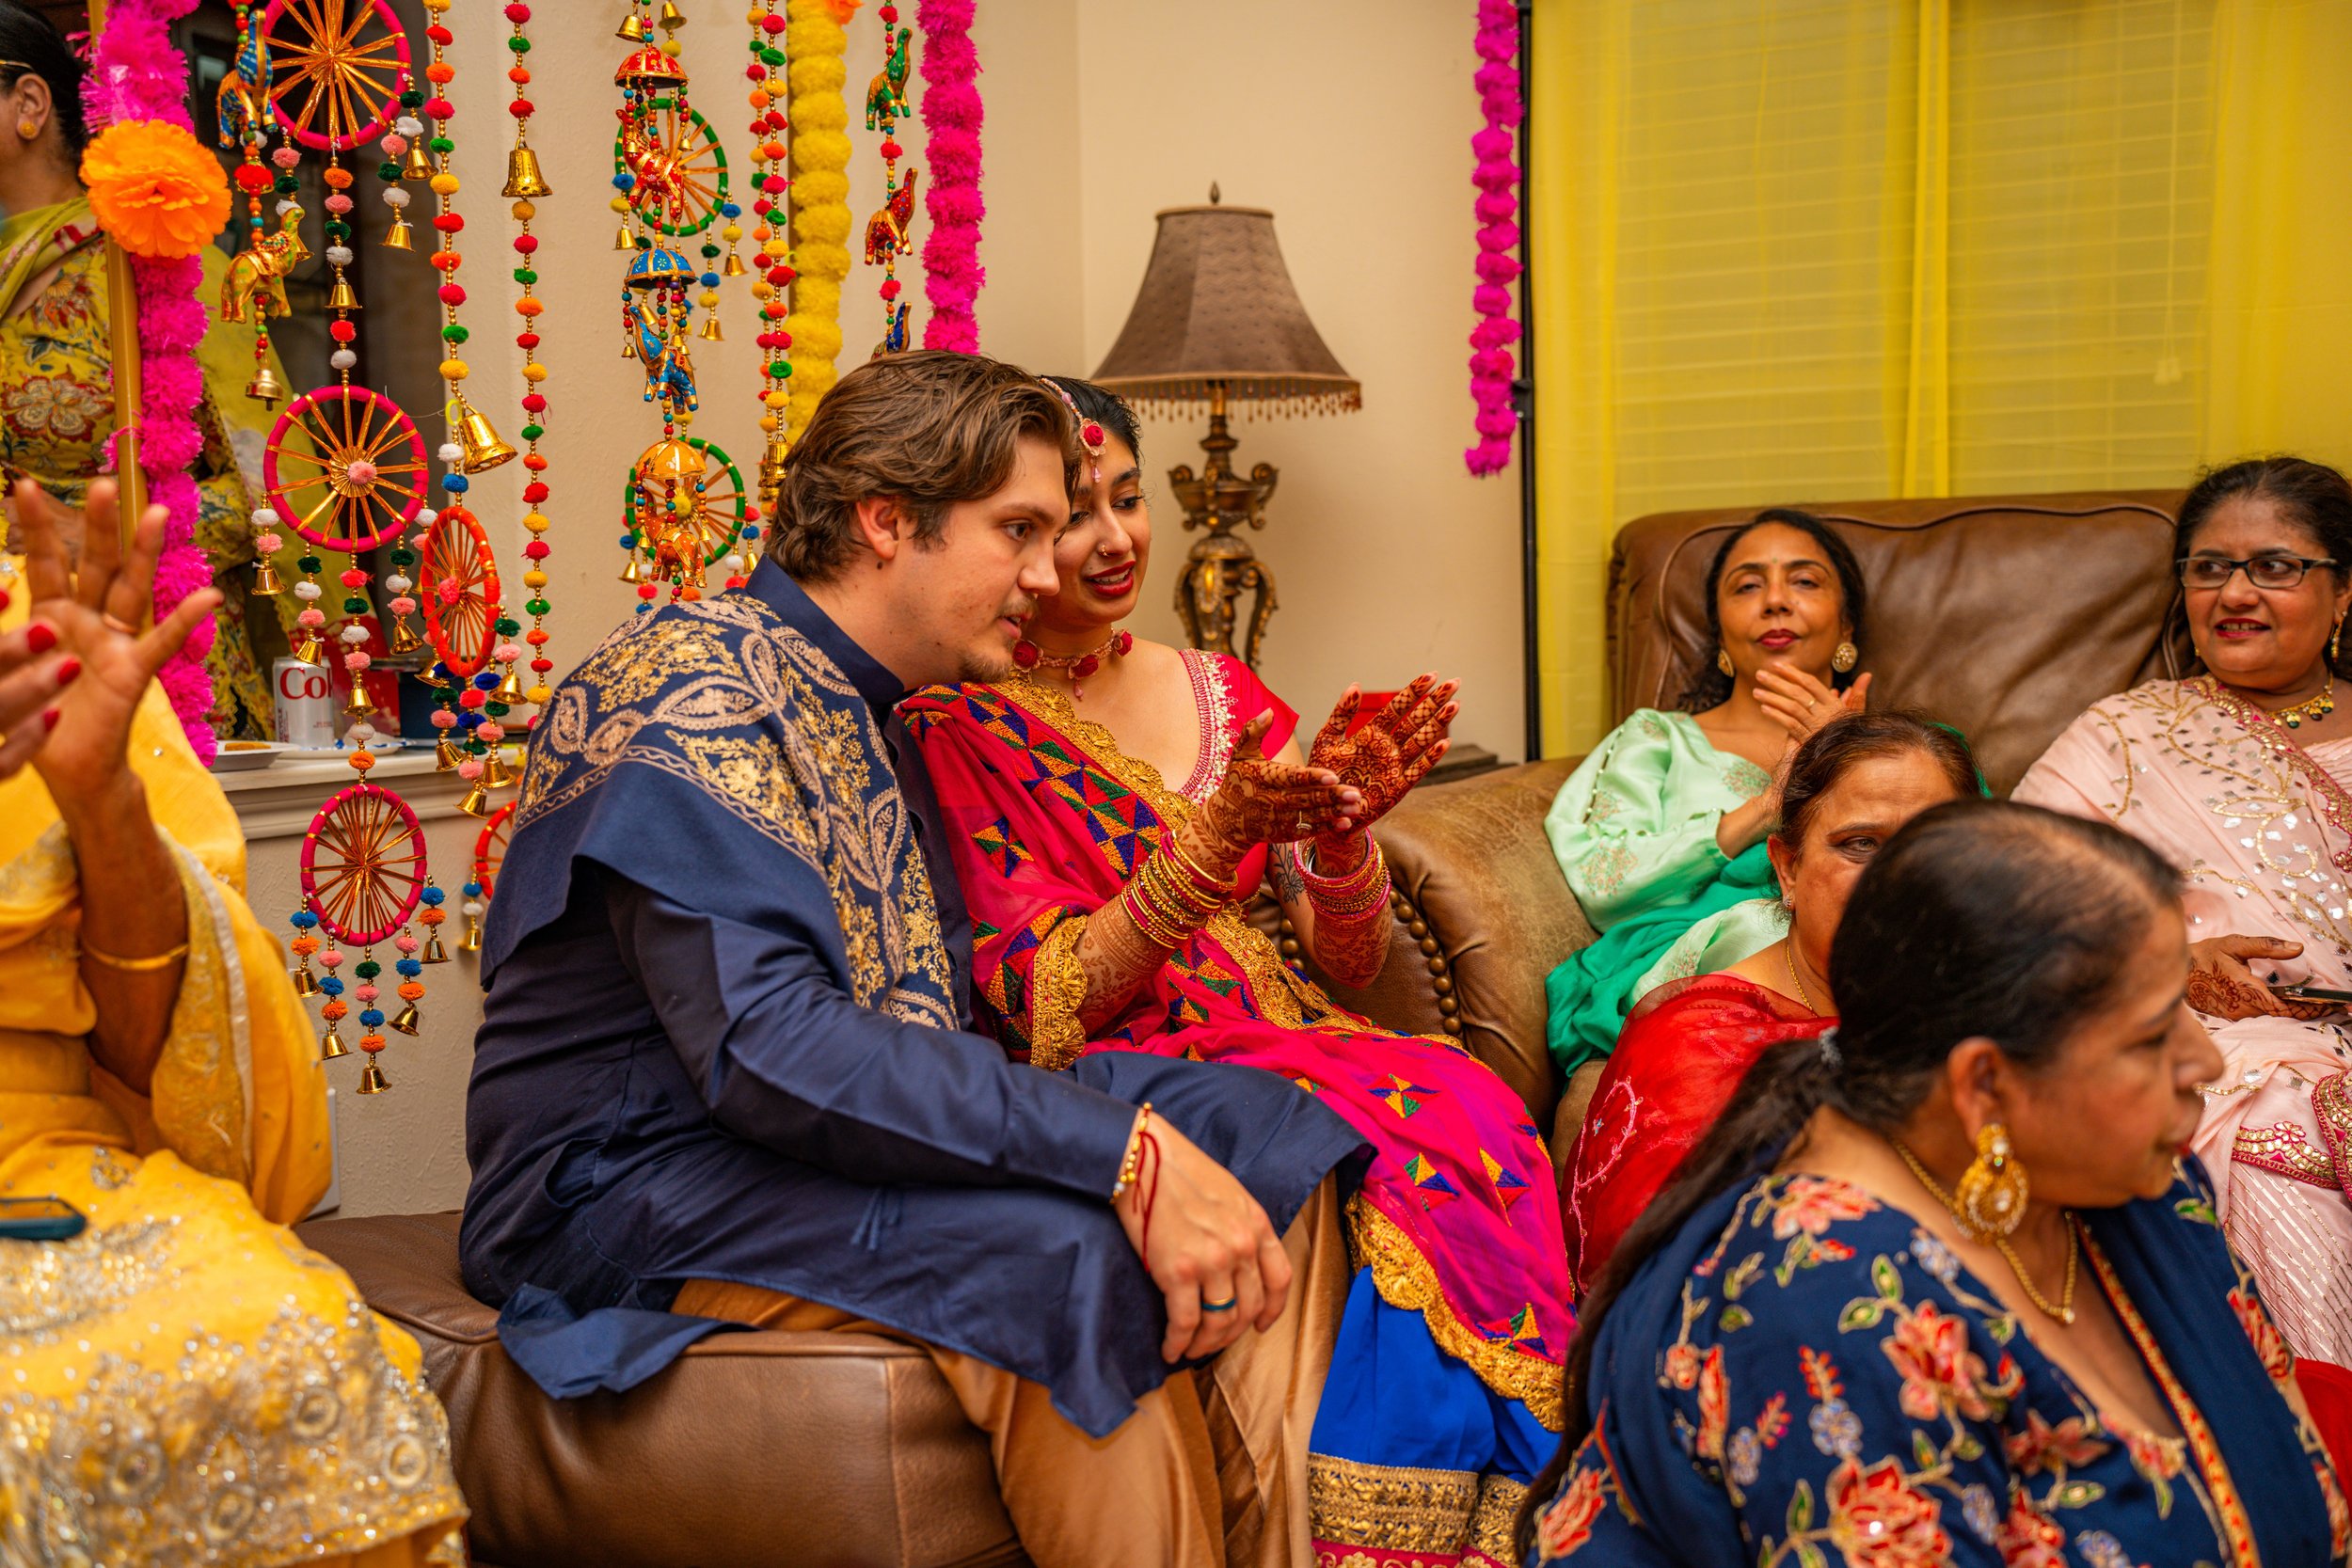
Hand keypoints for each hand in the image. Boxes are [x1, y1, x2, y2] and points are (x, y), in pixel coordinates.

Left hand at [12, 478, 219, 800]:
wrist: (69, 769)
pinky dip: (184, 619)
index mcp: (47, 617)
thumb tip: (26, 614)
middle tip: (103, 483)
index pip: (42, 563)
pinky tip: (209, 595)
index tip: (24, 486)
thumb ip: (7, 644)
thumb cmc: (35, 720)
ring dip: (144, 553)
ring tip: (159, 514)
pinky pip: (160, 642)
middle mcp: (85, 622)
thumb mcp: (3, 672)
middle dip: (97, 524)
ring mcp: (113, 644)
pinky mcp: (133, 674)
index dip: (33, 527)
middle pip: (93, 564)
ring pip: (130, 590)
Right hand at [1113, 1115, 1292, 1361]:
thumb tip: (1237, 1264)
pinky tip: (1169, 1348)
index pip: (1280, 1280)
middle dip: (1230, 1333)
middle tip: (1213, 1341)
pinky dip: (1177, 1342)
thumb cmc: (1180, 1172)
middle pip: (1248, 1309)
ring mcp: (1213, 1261)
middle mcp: (1241, 1246)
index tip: (1259, 1326)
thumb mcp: (1230, 1194)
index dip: (1271, 1311)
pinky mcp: (1179, 1272)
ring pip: (1219, 1322)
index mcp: (1257, 1225)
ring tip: (1190, 1349)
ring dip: (1205, 1344)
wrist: (1143, 1159)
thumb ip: (1241, 1228)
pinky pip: (1185, 1322)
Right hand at [1181, 714, 1360, 880]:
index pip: (1292, 778)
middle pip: (1307, 798)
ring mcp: (1282, 819)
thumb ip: (1253, 731)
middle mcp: (1274, 800)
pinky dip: (1328, 828)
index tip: (1332, 774)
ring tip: (1356, 807)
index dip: (1312, 777)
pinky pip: (1310, 830)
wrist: (1227, 821)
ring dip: (1335, 812)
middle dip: (1332, 796)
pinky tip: (1345, 823)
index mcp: (1265, 778)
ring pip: (1312, 815)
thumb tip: (1268, 710)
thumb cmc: (1237, 780)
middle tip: (1355, 792)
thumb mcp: (1240, 755)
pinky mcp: (1287, 832)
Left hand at [1305, 675, 1454, 863]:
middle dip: (1434, 702)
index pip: (1397, 707)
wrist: (1325, 810)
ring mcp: (1395, 766)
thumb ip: (1341, 714)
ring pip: (1421, 740)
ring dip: (1438, 723)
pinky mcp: (1399, 787)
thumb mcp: (1326, 740)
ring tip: (1454, 705)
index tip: (1432, 675)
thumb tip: (1355, 685)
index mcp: (1371, 734)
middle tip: (1453, 683)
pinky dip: (1431, 757)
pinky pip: (1418, 769)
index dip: (1414, 691)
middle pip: (1415, 720)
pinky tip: (1444, 742)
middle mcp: (1387, 747)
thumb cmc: (1324, 775)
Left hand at [1754, 665, 1870, 750]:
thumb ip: (1857, 695)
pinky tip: (1764, 708)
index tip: (1777, 665)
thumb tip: (1867, 675)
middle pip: (1798, 693)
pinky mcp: (1808, 741)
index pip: (1811, 683)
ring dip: (1772, 698)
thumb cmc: (1850, 736)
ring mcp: (1816, 728)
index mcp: (1835, 705)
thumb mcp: (1855, 716)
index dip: (1793, 673)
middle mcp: (1826, 714)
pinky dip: (1777, 716)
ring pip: (1792, 708)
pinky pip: (1790, 725)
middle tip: (1759, 673)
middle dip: (1777, 682)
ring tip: (1756, 691)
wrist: (1849, 764)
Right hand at [2186, 935, 2331, 1021]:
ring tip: (2312, 1004)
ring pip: (2272, 1016)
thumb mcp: (2235, 944)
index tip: (2331, 1005)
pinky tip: (2286, 1003)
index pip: (2287, 1007)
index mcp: (2248, 990)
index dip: (2310, 1008)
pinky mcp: (2232, 1016)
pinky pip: (2260, 1015)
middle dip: (2306, 1009)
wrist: (2175, 972)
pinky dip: (2276, 1010)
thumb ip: (2267, 946)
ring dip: (2292, 1010)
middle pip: (2283, 1014)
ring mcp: (2237, 1015)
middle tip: (2330, 1005)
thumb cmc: (2205, 956)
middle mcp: (2244, 1008)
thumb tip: (2297, 948)